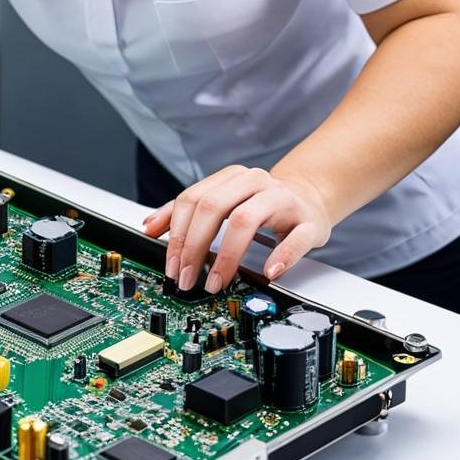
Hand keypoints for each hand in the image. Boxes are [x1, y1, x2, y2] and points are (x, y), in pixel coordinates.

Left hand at [141, 165, 331, 292]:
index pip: (193, 199)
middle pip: (215, 207)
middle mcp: (255, 183)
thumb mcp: (224, 202)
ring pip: (248, 219)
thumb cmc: (261, 204)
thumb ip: (187, 213)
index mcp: (231, 178)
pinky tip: (268, 272)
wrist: (309, 197)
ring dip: (226, 255)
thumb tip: (149, 227)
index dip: (176, 233)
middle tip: (186, 277)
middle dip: (194, 246)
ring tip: (216, 281)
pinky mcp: (309, 222)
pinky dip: (281, 256)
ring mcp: (283, 200)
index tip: (170, 264)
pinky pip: (295, 238)